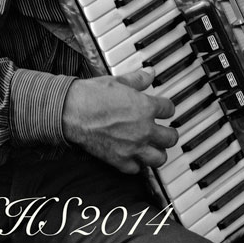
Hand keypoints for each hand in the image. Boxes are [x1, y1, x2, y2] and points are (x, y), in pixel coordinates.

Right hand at [61, 67, 176, 173]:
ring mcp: (133, 147)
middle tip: (164, 131)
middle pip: (170, 138)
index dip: (166, 108)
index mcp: (146, 107)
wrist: (73, 111)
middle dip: (169, 133)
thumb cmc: (93, 95)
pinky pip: (138, 169)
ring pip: (159, 158)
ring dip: (158, 152)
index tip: (163, 109)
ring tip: (154, 147)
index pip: (169, 110)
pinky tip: (134, 156)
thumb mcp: (118, 81)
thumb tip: (150, 73)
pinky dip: (138, 164)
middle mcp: (144, 129)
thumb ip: (138, 79)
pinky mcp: (120, 161)